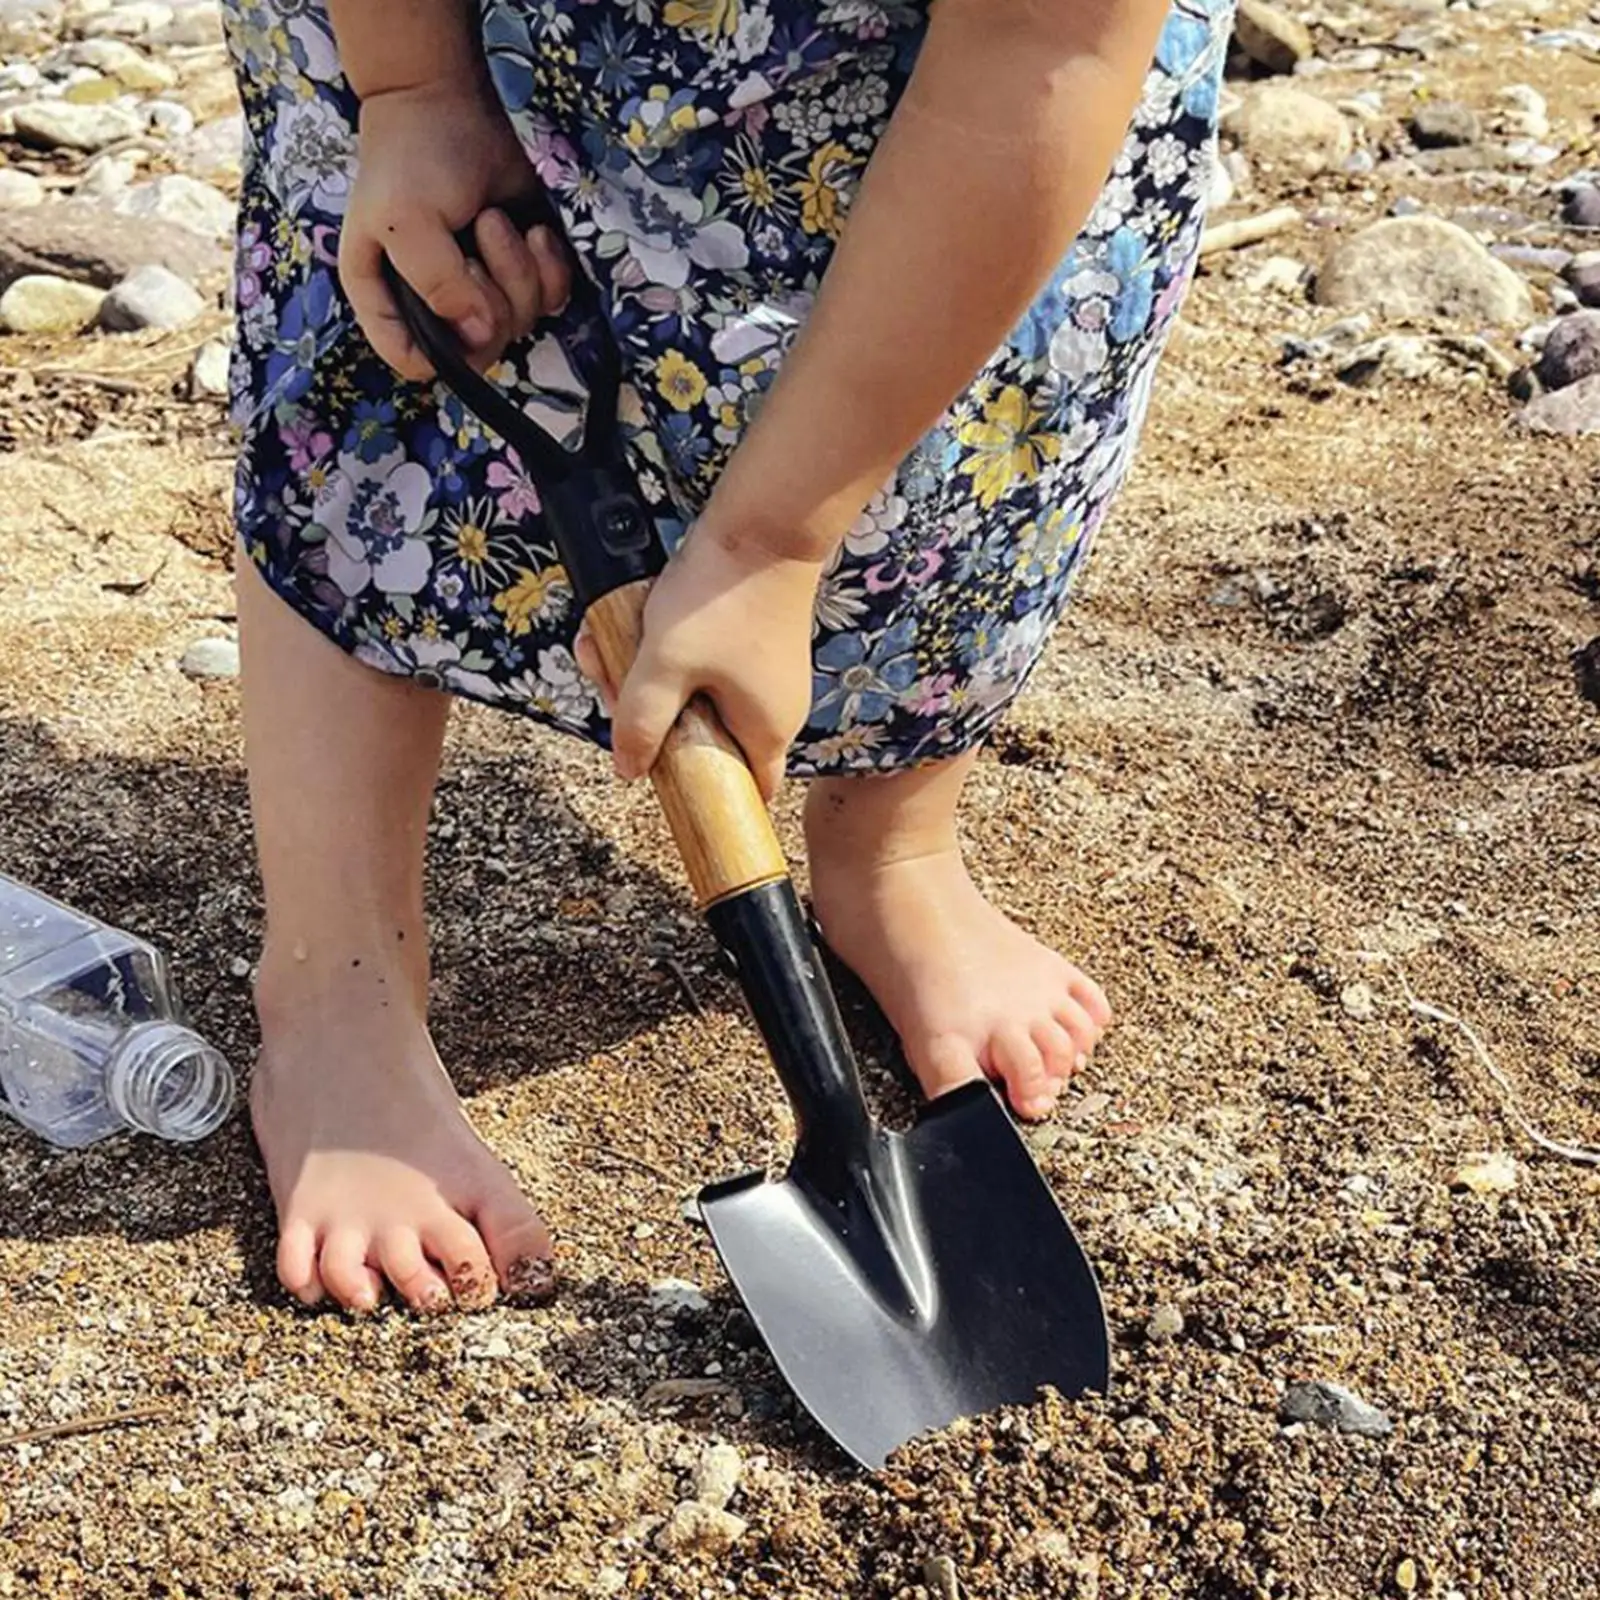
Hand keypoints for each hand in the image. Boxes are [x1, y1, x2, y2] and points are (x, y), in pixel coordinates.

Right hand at [338, 74, 571, 379]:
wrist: (449, 99)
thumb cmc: (412, 157)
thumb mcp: (406, 219)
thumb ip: (437, 283)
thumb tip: (482, 334)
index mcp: (388, 299)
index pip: (416, 364)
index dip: (445, 353)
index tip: (461, 309)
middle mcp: (435, 304)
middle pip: (482, 348)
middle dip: (493, 295)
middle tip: (479, 234)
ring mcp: (481, 291)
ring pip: (522, 323)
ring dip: (520, 270)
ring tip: (496, 220)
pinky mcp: (521, 271)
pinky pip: (552, 300)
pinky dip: (549, 267)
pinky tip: (532, 230)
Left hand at [575, 521, 821, 801]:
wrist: (765, 521)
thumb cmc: (720, 598)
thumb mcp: (665, 665)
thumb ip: (641, 722)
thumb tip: (629, 771)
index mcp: (767, 730)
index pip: (744, 789)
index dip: (700, 790)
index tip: (658, 769)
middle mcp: (776, 708)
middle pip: (705, 738)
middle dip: (649, 716)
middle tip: (612, 683)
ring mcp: (766, 672)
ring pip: (695, 693)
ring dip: (648, 675)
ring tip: (610, 644)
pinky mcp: (754, 639)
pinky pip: (703, 661)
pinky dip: (668, 648)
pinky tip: (638, 620)